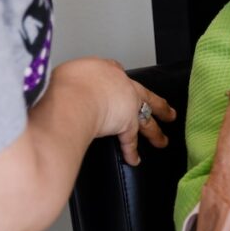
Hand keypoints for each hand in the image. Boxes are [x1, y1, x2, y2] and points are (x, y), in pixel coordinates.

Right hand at [53, 58, 176, 165]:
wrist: (74, 97)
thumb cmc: (65, 85)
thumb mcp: (67, 74)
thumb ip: (70, 82)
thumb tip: (60, 88)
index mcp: (106, 70)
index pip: (117, 74)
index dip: (121, 82)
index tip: (123, 85)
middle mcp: (122, 85)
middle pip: (145, 95)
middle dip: (158, 104)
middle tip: (169, 112)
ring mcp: (128, 105)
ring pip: (147, 119)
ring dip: (155, 132)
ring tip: (163, 141)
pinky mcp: (126, 124)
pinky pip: (130, 141)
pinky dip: (131, 152)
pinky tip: (135, 160)